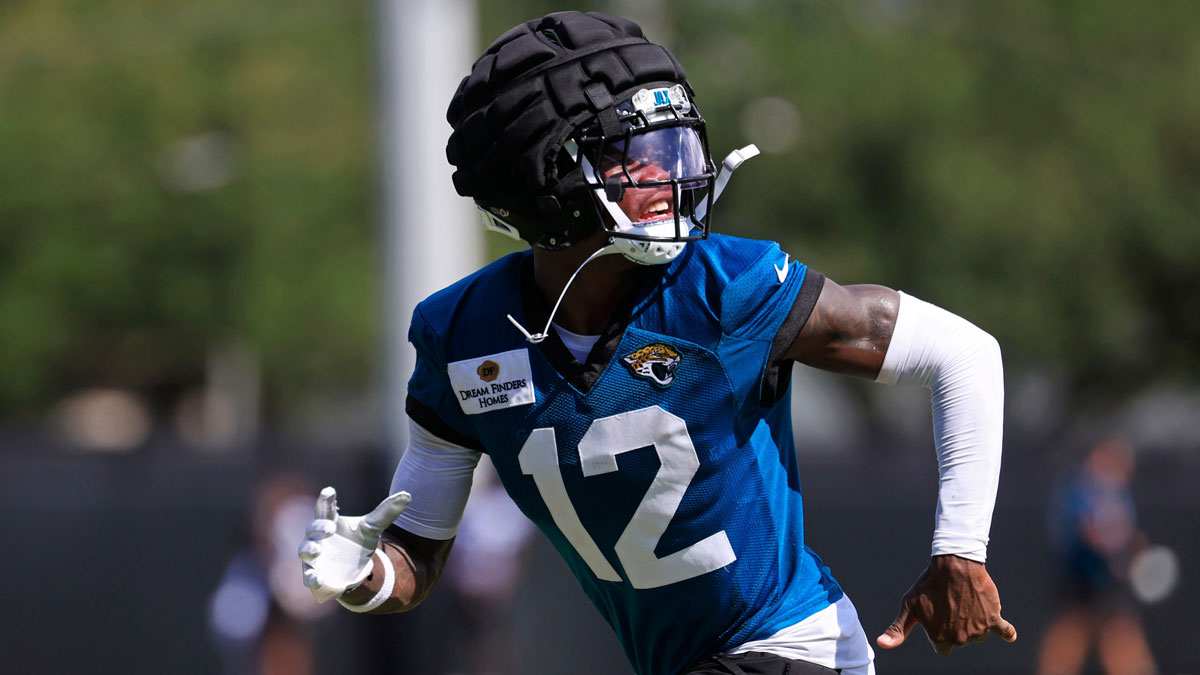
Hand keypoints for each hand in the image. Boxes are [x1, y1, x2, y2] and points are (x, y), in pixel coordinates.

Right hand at [297, 486, 410, 602]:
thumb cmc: (358, 541)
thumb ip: (387, 512)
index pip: (326, 508)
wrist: (355, 569)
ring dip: (309, 550)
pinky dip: (311, 578)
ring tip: (317, 551)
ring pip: (305, 552)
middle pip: (313, 529)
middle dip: (318, 528)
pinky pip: (309, 576)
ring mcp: (314, 557)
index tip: (329, 490)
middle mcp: (317, 538)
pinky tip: (318, 579)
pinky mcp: (315, 575)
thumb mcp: (373, 527)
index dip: (326, 499)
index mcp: (330, 521)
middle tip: (329, 528)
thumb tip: (408, 495)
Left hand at [876, 555, 1016, 653]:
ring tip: (965, 603)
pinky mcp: (994, 618)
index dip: (939, 632)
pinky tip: (1010, 635)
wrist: (953, 564)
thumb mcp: (909, 605)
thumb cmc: (928, 584)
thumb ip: (898, 629)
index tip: (938, 617)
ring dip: (974, 623)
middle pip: (960, 640)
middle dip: (956, 626)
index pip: (942, 647)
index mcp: (940, 638)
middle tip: (951, 605)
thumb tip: (881, 645)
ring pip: (978, 634)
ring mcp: (978, 630)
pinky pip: (1004, 630)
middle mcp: (960, 638)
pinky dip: (1008, 632)